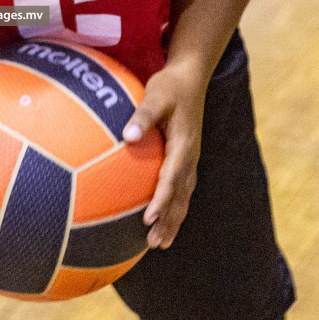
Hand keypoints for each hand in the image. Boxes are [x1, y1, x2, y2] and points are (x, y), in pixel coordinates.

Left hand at [123, 62, 208, 248]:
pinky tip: (162, 218)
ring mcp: (190, 159)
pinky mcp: (186, 157)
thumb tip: (127, 136)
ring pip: (183, 196)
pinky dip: (173, 206)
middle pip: (181, 195)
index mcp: (183, 145)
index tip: (149, 218)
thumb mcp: (156, 95)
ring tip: (160, 242)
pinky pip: (181, 188)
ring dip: (173, 219)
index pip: (172, 178)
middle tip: (155, 243)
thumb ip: (142, 115)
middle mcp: (190, 156)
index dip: (161, 200)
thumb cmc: (170, 85)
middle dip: (169, 220)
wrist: (191, 77)